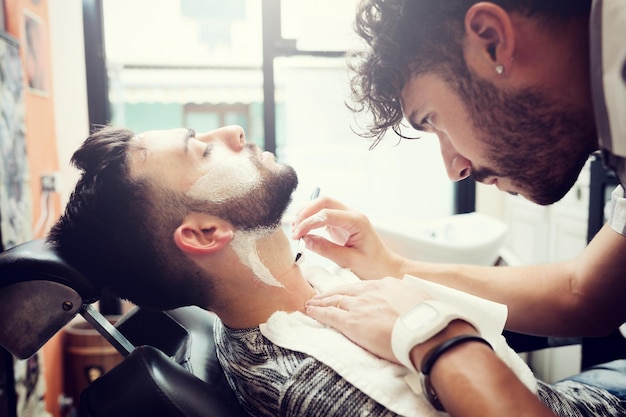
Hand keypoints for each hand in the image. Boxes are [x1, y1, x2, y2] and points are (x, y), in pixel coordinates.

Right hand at [292, 196, 403, 279]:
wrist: (386, 268)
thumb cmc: (373, 266)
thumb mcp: (348, 261)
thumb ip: (326, 249)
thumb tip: (305, 240)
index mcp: (356, 222)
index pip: (326, 214)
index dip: (308, 223)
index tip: (296, 236)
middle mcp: (352, 215)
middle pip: (324, 202)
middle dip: (305, 212)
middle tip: (294, 230)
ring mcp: (347, 217)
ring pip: (323, 205)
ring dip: (307, 214)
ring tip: (295, 229)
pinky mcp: (342, 223)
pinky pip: (324, 215)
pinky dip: (312, 219)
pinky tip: (303, 230)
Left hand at [305, 277, 431, 362]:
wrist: (425, 331)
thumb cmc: (429, 320)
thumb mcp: (421, 301)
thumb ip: (411, 301)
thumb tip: (414, 306)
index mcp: (387, 285)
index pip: (364, 287)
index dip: (353, 292)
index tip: (348, 294)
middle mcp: (370, 291)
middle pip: (345, 290)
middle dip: (331, 293)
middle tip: (321, 296)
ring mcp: (359, 305)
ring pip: (334, 300)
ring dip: (320, 302)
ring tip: (311, 304)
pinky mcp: (351, 322)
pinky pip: (329, 314)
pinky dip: (317, 312)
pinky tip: (310, 311)